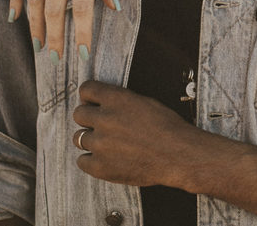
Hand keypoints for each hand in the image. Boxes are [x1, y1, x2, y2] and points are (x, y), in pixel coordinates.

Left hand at [72, 81, 194, 187]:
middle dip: (88, 118)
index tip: (93, 102)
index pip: (87, 89)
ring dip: (91, 139)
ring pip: (78, 138)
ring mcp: (100, 144)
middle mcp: (104, 119)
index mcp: (117, 99)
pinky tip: (106, 158)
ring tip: (107, 144)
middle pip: (78, 114)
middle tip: (101, 125)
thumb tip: (102, 103)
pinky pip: (82, 161)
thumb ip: (120, 101)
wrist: (178, 155)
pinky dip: (91, 160)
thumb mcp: (146, 102)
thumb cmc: (167, 128)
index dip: (90, 96)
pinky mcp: (99, 166)